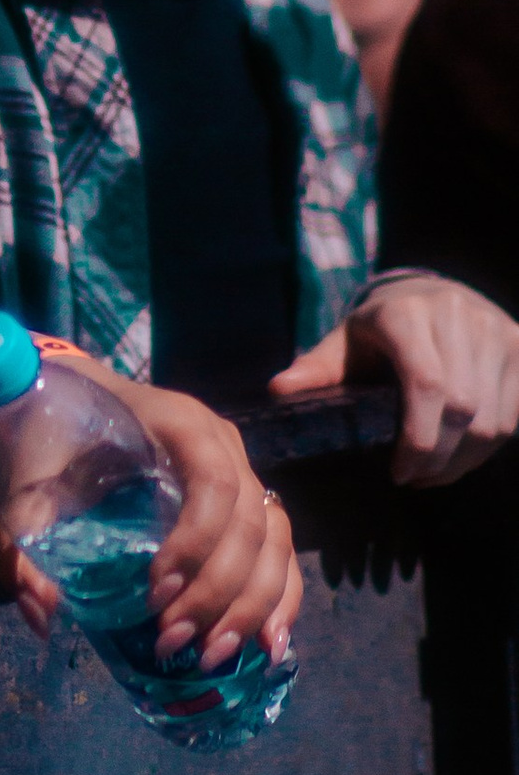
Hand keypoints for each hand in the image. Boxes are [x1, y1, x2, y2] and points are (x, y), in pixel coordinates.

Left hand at [0, 361, 302, 675]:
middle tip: (171, 641)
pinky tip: (267, 645)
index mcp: (178, 422)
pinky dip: (280, 599)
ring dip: (250, 607)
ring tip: (212, 655)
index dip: (196, 544)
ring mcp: (244, 470)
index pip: (214, 484)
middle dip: (216, 593)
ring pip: (274, 544)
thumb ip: (22, 541)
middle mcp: (223, 444)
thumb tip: (45, 612)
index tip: (154, 592)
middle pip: (249, 523)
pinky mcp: (248, 502)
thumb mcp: (29, 483)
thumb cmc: (52, 438)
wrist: (68, 400)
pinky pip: (280, 552)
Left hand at [272, 273, 518, 483]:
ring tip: (433, 472)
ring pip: (494, 419)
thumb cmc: (378, 330)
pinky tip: (461, 455)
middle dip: (438, 457)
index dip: (417, 438)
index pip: (426, 384)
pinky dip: (488, 448)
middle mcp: (457, 315)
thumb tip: (279, 391)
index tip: (399, 473)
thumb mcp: (343, 344)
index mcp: (406, 313)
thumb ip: (316, 370)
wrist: (431, 295)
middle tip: (413, 479)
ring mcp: (496, 329)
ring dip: (465, 460)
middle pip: (462, 408)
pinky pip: (514, 415)